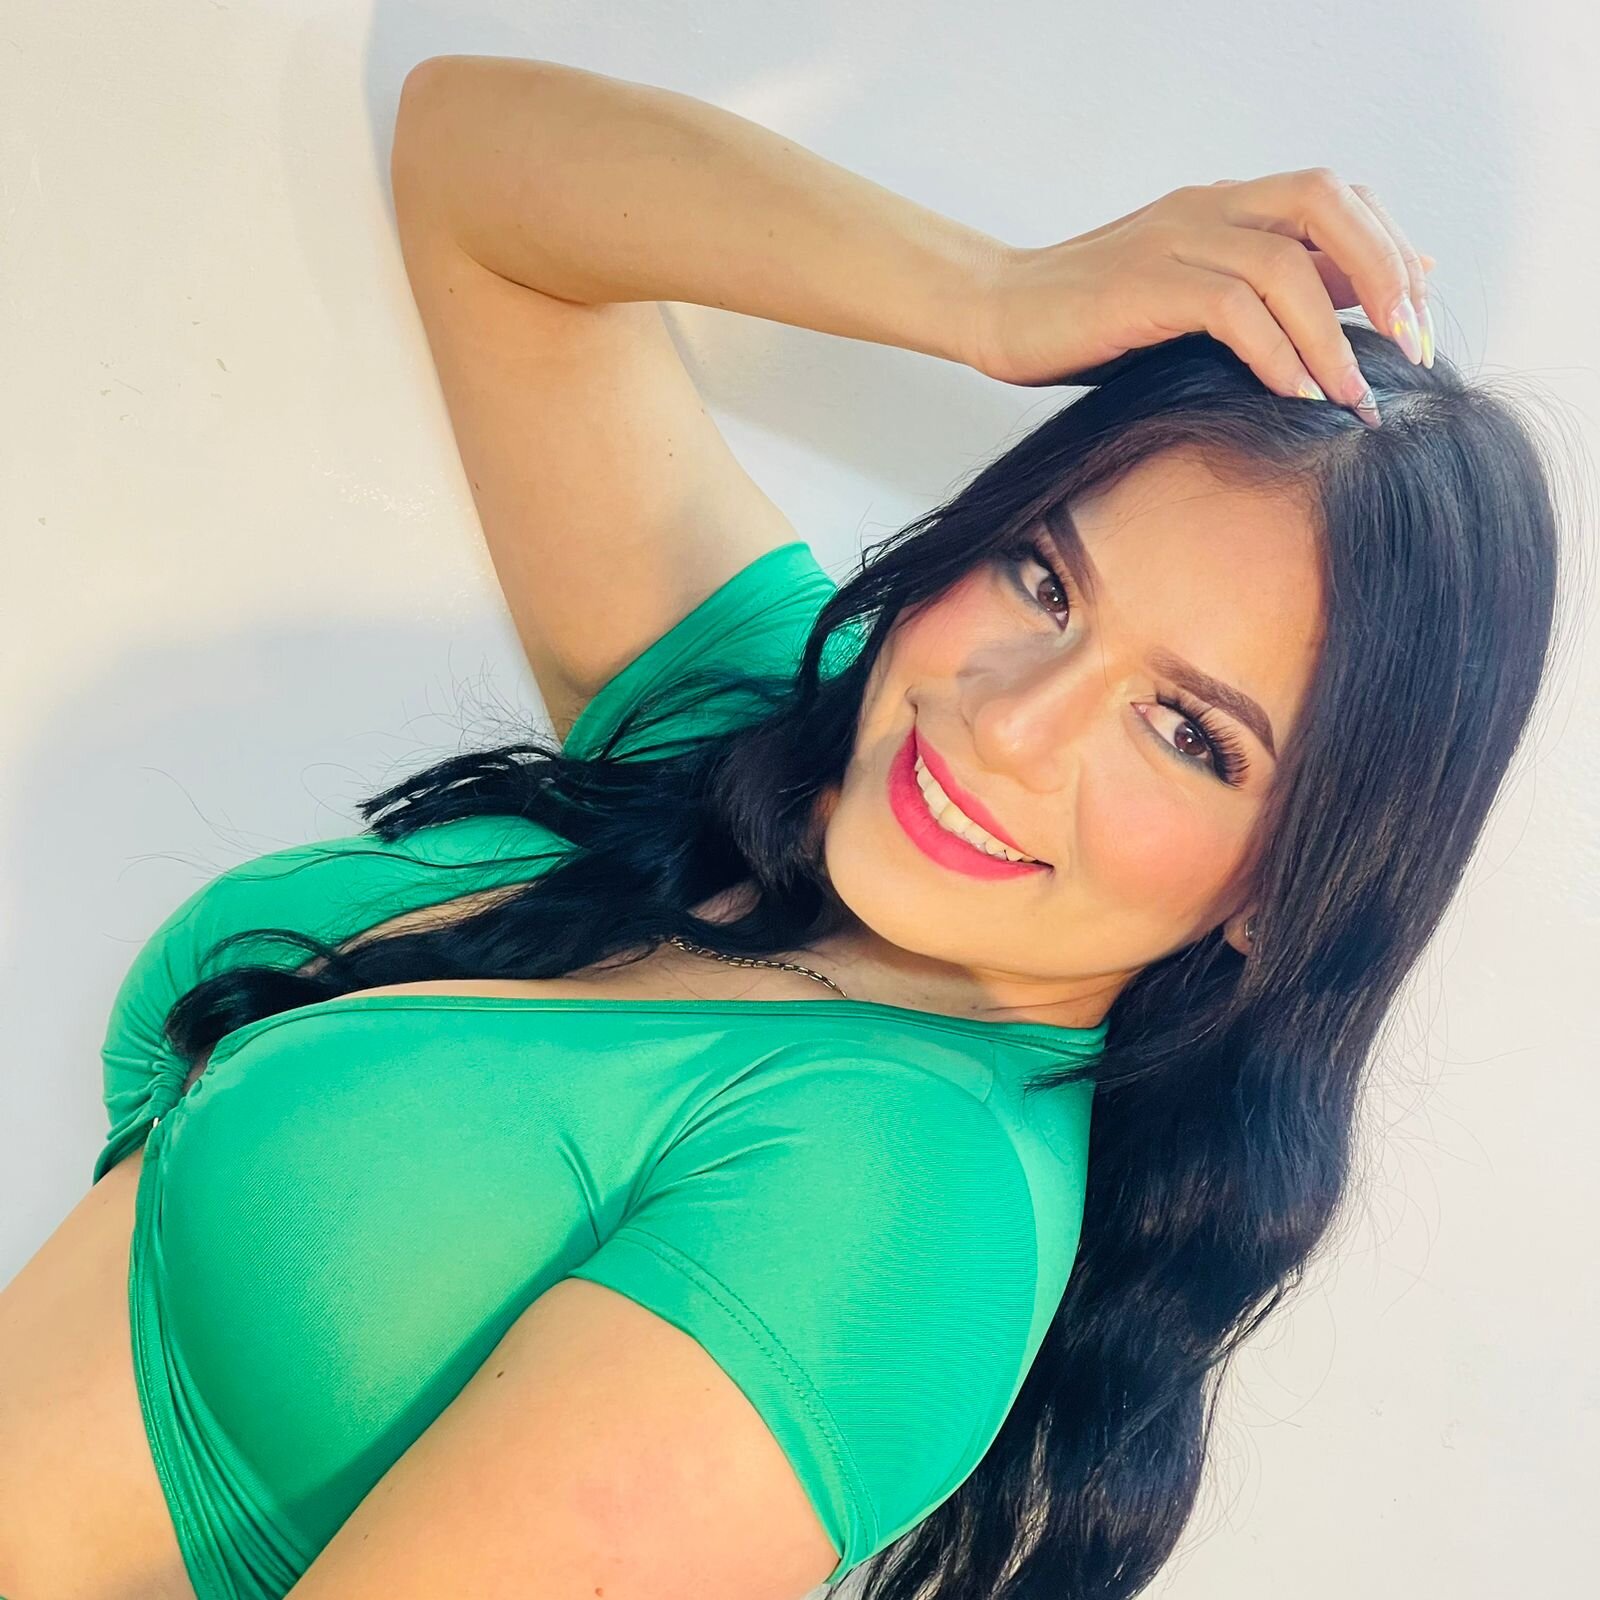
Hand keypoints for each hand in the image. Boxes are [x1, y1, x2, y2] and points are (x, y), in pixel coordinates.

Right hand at [969, 167, 1434, 405]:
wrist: (997, 310)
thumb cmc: (1091, 321)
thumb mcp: (1189, 302)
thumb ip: (1260, 297)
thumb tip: (1354, 313)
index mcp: (1226, 204)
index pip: (1339, 201)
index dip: (1393, 254)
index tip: (1417, 327)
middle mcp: (1209, 206)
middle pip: (1329, 203)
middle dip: (1386, 274)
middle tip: (1411, 350)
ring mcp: (1174, 240)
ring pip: (1286, 262)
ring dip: (1334, 334)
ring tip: (1354, 396)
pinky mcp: (1142, 285)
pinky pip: (1230, 306)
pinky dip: (1274, 351)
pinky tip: (1291, 393)